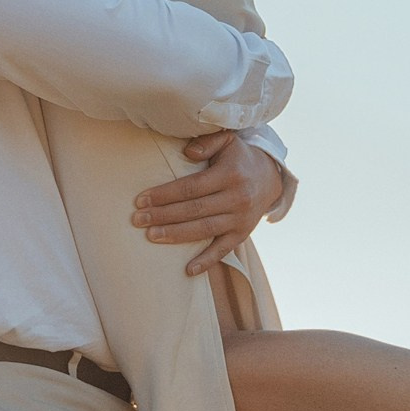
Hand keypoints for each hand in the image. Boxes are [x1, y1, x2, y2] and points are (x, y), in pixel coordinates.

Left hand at [132, 130, 286, 276]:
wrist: (271, 177)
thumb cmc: (239, 158)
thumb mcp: (228, 140)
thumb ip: (207, 142)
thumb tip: (187, 153)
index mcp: (229, 174)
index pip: (191, 187)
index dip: (165, 195)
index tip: (141, 199)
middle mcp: (237, 198)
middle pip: (194, 210)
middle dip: (163, 215)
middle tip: (138, 219)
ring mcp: (240, 219)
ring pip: (204, 230)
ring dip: (176, 235)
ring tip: (151, 236)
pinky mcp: (242, 234)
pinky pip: (223, 250)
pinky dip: (206, 261)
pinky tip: (188, 270)